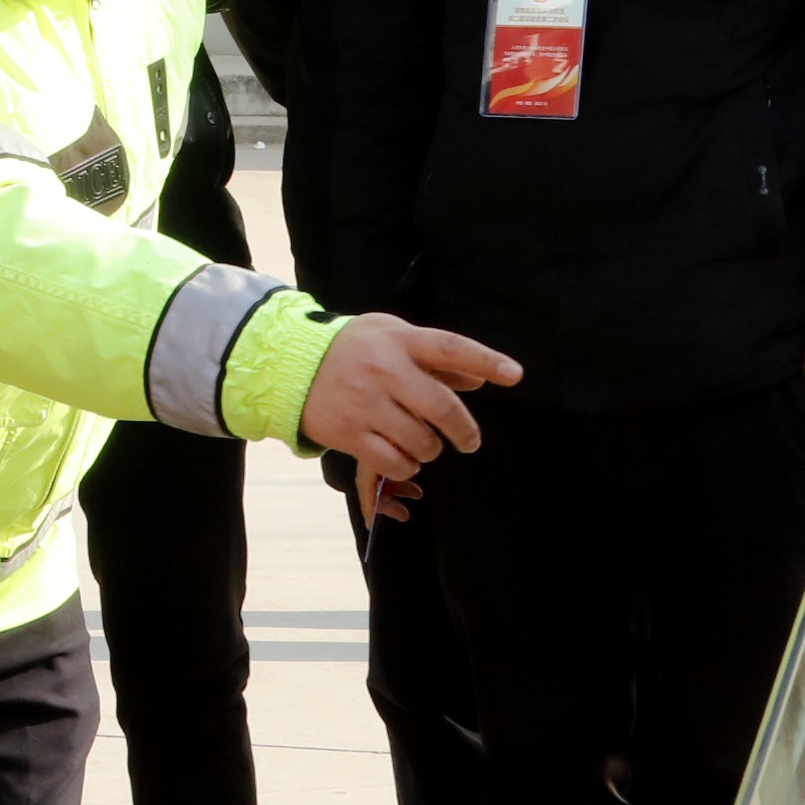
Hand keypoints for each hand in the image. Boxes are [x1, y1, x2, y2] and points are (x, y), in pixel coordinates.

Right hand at [300, 315, 523, 489]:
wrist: (289, 365)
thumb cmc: (354, 349)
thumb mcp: (391, 337)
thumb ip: (434, 357)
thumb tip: (479, 378)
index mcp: (399, 340)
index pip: (450, 348)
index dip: (486, 360)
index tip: (515, 375)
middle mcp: (384, 370)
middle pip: (443, 407)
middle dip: (464, 431)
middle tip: (468, 442)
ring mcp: (365, 403)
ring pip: (421, 441)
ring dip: (430, 450)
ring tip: (423, 445)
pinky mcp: (349, 433)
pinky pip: (393, 463)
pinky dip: (406, 467)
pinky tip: (402, 459)